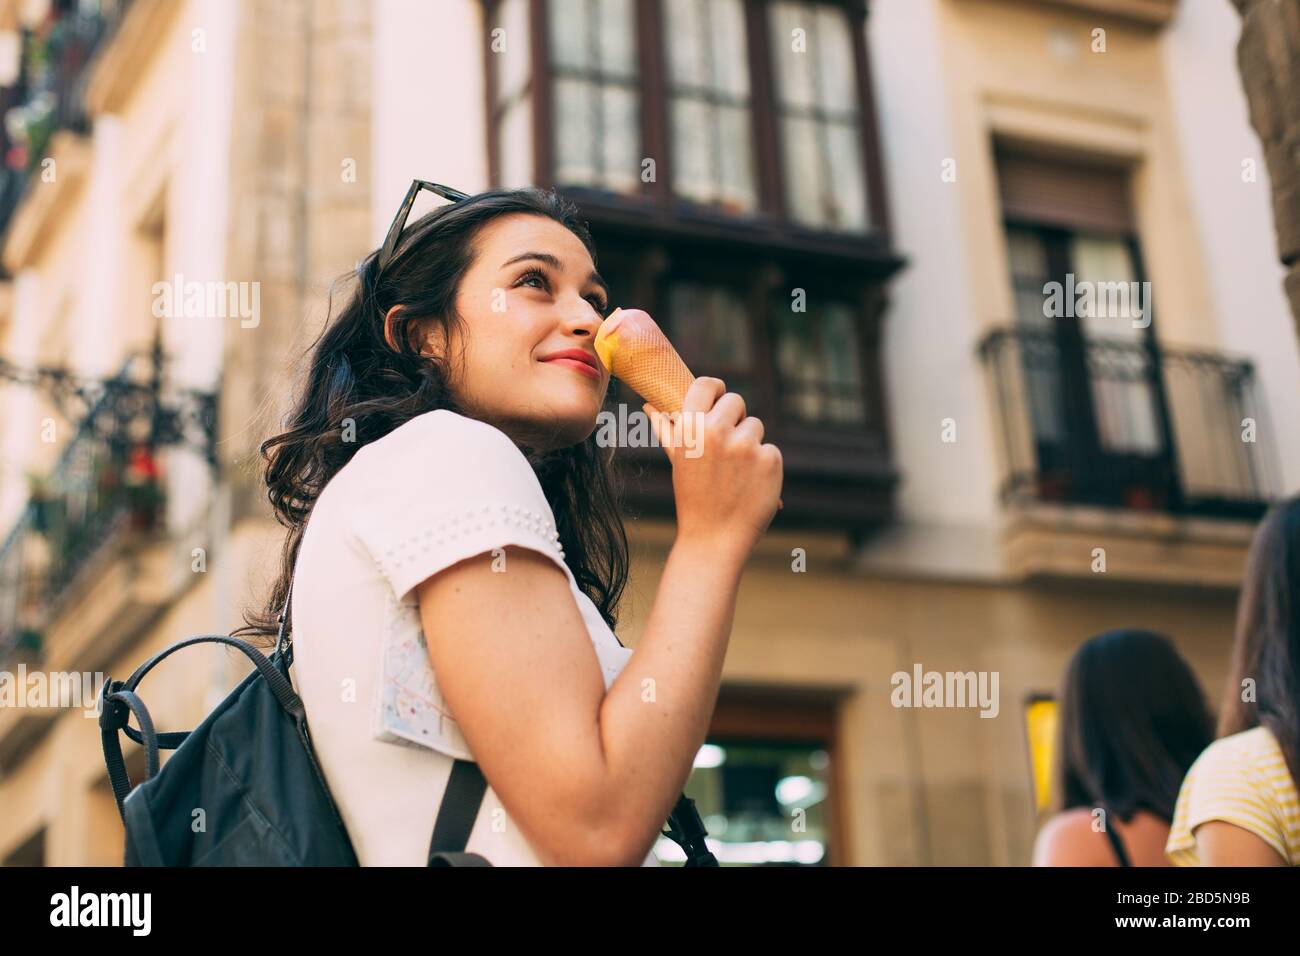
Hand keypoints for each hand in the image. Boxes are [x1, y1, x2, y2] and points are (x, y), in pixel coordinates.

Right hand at [644, 377, 782, 563]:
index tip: (720, 397)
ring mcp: (745, 445)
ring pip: (756, 425)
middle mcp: (716, 431)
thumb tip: (650, 405)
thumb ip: (667, 430)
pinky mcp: (769, 458)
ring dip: (750, 443)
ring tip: (736, 474)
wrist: (714, 539)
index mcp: (689, 428)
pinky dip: (765, 465)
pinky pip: (770, 448)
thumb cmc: (693, 499)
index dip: (716, 389)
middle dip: (735, 419)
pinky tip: (751, 484)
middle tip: (728, 448)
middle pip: (737, 401)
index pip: (707, 384)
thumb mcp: (678, 462)